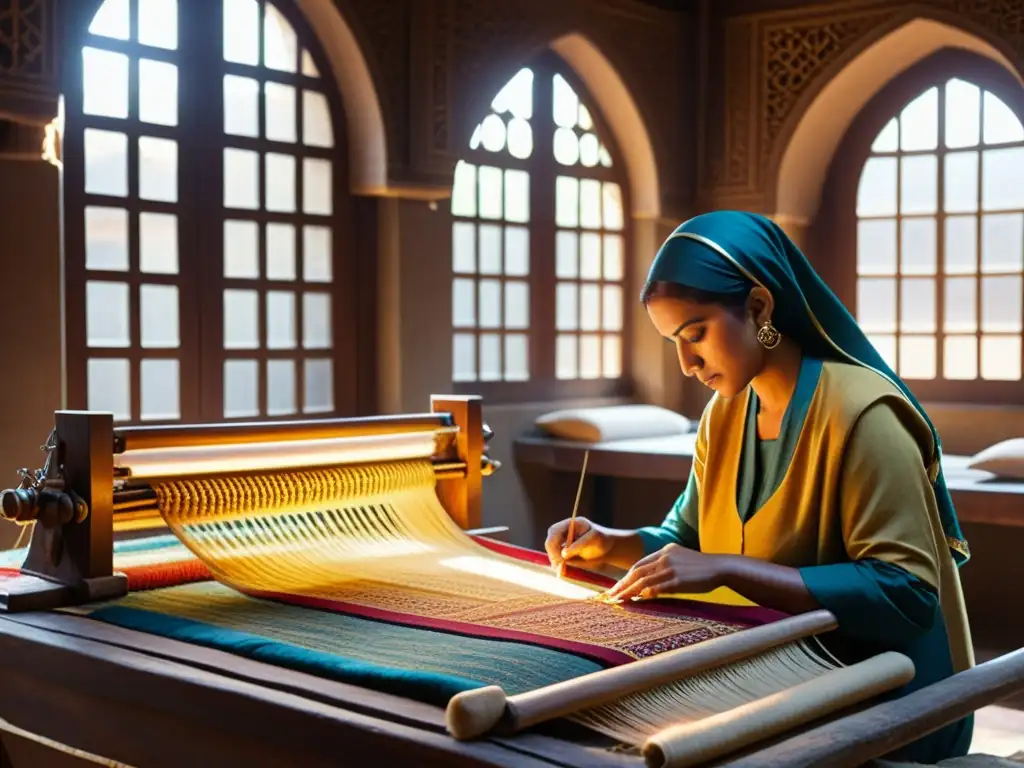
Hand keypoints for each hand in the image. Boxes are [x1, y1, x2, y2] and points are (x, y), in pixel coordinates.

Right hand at [545, 517, 615, 570]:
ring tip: (561, 570)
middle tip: (558, 567)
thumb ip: (578, 545)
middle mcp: (563, 532)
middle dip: (553, 554)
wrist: (606, 548)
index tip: (561, 558)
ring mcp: (562, 541)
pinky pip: (556, 558)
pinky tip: (562, 570)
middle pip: (550, 541)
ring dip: (554, 561)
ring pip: (551, 551)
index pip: (554, 531)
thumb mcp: (592, 540)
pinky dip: (558, 565)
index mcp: (570, 524)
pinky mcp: (563, 551)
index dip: (554, 544)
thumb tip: (563, 554)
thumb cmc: (601, 540)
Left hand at [602, 544, 727, 601]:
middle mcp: (666, 557)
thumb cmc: (702, 568)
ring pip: (643, 581)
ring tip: (619, 600)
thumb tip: (650, 584)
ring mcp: (671, 568)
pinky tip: (637, 600)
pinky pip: (657, 588)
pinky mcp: (678, 580)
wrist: (721, 567)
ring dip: (629, 591)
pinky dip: (645, 594)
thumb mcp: (681, 560)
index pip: (640, 564)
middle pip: (637, 572)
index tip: (617, 586)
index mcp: (666, 550)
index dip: (627, 576)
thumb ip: (665, 567)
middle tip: (610, 595)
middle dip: (622, 584)